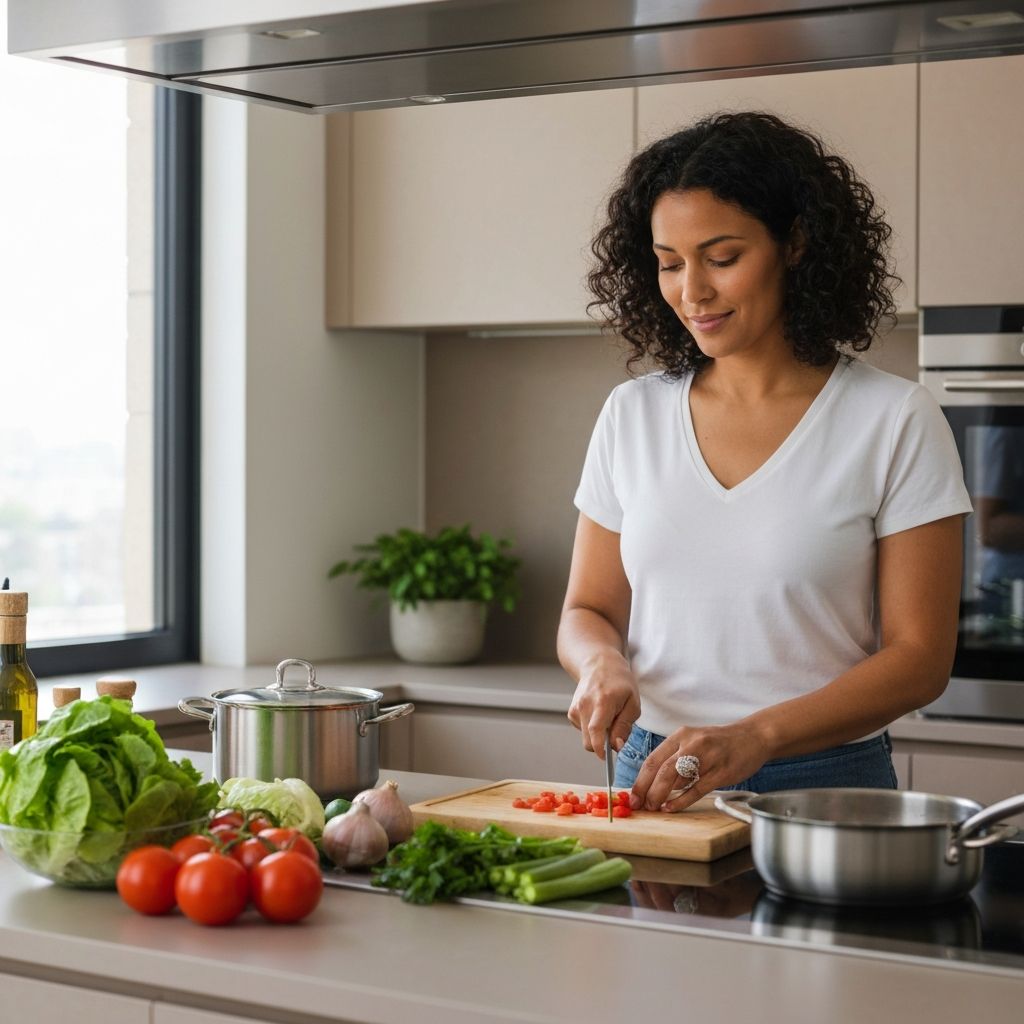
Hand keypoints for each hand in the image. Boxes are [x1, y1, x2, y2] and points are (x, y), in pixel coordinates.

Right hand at [566, 651, 639, 758]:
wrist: (599, 664)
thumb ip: (624, 726)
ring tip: (608, 718)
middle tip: (616, 732)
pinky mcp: (571, 712)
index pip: (596, 731)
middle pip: (589, 741)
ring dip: (598, 736)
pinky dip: (591, 729)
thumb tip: (616, 746)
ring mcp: (575, 708)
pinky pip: (582, 731)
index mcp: (603, 702)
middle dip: (602, 745)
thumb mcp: (633, 703)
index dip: (600, 749)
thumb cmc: (620, 682)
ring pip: (586, 738)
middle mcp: (585, 705)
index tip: (606, 758)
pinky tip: (598, 714)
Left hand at [630, 721, 770, 812]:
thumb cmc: (720, 743)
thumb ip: (676, 760)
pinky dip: (681, 800)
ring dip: (661, 795)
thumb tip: (656, 784)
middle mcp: (691, 743)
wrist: (753, 736)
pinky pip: (697, 788)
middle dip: (646, 789)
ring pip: (676, 777)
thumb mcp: (694, 743)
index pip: (653, 758)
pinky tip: (672, 807)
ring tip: (654, 807)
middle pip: (661, 768)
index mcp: (681, 735)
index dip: (640, 779)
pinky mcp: (721, 771)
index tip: (633, 795)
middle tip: (640, 805)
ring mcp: (707, 757)